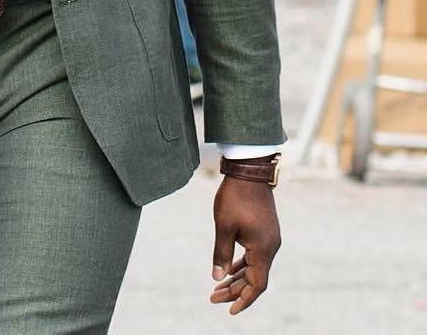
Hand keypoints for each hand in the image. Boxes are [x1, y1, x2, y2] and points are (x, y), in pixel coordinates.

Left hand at [210, 175, 280, 314]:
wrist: (249, 171)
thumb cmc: (235, 197)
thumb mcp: (224, 226)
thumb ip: (221, 253)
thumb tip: (217, 277)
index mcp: (263, 249)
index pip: (257, 285)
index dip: (244, 300)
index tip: (229, 311)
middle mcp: (270, 247)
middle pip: (254, 278)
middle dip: (235, 290)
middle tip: (212, 297)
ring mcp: (269, 239)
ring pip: (254, 267)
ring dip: (237, 277)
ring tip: (217, 287)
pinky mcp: (265, 231)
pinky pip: (254, 255)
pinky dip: (242, 264)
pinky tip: (229, 269)